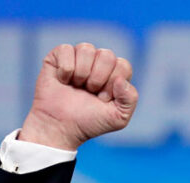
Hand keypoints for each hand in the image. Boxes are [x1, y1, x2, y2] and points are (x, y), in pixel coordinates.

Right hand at [19, 43, 137, 149]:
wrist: (60, 127)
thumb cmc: (89, 122)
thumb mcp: (118, 118)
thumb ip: (130, 99)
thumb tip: (121, 80)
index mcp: (115, 75)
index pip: (123, 65)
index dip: (112, 83)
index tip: (103, 99)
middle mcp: (98, 63)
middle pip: (107, 55)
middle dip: (98, 78)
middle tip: (89, 92)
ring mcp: (79, 58)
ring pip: (87, 49)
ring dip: (82, 73)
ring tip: (76, 87)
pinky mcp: (59, 55)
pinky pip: (66, 49)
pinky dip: (65, 70)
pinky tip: (63, 81)